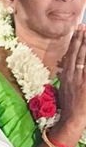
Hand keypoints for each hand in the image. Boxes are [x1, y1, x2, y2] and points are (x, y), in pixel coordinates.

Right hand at [52, 26, 85, 146]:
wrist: (71, 120)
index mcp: (65, 76)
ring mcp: (81, 79)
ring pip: (85, 58)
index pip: (70, 55)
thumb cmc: (68, 108)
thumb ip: (66, 79)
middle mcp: (72, 75)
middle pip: (78, 53)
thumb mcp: (63, 90)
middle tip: (85, 27)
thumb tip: (65, 70)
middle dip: (82, 39)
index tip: (77, 31)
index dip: (74, 42)